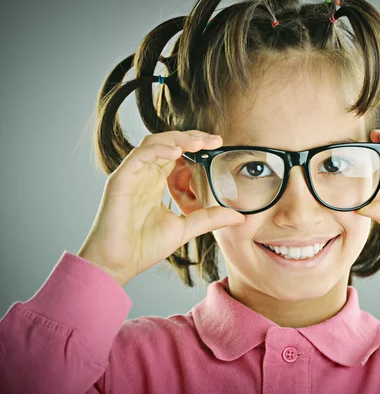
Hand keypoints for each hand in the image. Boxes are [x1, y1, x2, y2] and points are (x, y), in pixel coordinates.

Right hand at [77, 130, 245, 285]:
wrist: (117, 264)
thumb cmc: (143, 247)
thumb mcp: (185, 228)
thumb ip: (209, 218)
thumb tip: (239, 217)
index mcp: (155, 183)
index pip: (176, 154)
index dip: (196, 145)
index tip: (217, 144)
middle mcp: (143, 175)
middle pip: (167, 143)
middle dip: (191, 137)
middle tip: (214, 140)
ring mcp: (131, 175)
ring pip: (153, 143)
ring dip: (177, 139)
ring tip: (199, 143)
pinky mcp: (120, 180)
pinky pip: (139, 156)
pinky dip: (158, 150)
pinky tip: (176, 152)